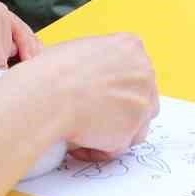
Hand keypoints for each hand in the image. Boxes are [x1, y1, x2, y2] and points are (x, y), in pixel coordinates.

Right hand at [35, 34, 159, 156]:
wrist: (51, 94)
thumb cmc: (54, 71)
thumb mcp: (80, 50)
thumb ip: (99, 62)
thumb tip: (92, 79)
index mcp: (130, 46)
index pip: (136, 71)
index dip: (118, 87)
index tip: (102, 97)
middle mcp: (143, 71)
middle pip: (142, 98)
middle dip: (121, 112)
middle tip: (92, 118)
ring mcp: (142, 101)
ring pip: (136, 125)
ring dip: (113, 132)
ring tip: (83, 134)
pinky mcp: (133, 129)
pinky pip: (120, 145)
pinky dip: (102, 149)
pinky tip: (81, 144)